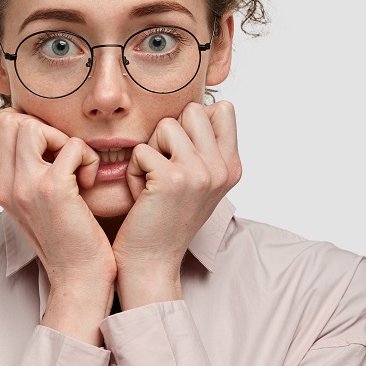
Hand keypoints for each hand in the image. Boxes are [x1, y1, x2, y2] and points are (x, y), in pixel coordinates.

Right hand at [0, 108, 115, 343]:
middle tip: (60, 156)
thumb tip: (31, 132)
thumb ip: (23, 171)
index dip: (17, 125)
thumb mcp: (32, 203)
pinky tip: (88, 182)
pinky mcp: (52, 191)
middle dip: (40, 126)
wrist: (79, 279)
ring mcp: (25, 187)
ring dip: (61, 138)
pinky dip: (88, 157)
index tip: (43, 148)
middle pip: (5, 120)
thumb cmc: (66, 238)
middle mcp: (4, 185)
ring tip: (73, 166)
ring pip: (29, 125)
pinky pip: (72, 145)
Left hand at [112, 101, 241, 308]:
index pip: (223, 109)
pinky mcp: (173, 178)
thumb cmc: (166, 220)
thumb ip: (206, 147)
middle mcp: (223, 168)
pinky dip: (133, 171)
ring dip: (150, 151)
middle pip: (193, 110)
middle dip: (169, 134)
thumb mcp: (199, 182)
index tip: (182, 156)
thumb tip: (206, 104)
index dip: (193, 124)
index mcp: (233, 166)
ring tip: (152, 182)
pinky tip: (141, 195)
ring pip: (166, 125)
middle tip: (164, 169)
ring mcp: (201, 173)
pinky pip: (142, 149)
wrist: (151, 262)